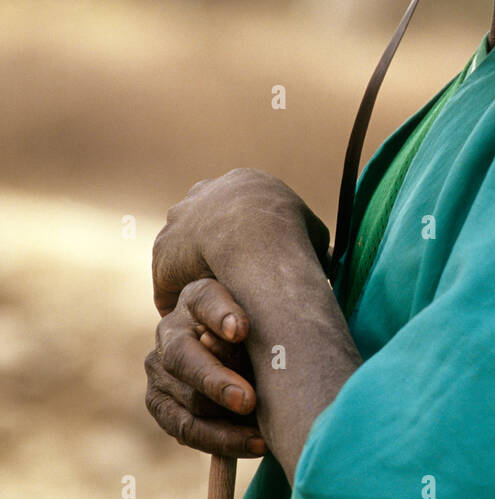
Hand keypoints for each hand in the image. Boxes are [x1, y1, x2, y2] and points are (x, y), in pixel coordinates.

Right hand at [145, 278, 267, 457]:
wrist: (226, 348)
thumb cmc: (253, 333)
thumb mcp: (256, 321)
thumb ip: (253, 332)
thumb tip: (241, 340)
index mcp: (197, 297)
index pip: (207, 300)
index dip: (222, 315)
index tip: (240, 331)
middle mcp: (170, 329)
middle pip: (183, 356)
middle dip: (217, 382)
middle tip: (248, 401)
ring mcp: (158, 367)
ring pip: (187, 400)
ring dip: (224, 424)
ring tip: (261, 436)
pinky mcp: (158, 402)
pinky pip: (186, 429)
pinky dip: (220, 442)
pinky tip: (254, 444)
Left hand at [152, 168, 329, 314]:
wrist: (252, 236)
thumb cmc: (290, 233)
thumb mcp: (314, 233)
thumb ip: (313, 244)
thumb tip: (325, 261)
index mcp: (242, 182)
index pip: (238, 207)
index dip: (246, 235)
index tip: (253, 260)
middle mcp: (206, 192)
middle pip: (205, 220)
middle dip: (215, 246)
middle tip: (231, 280)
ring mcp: (181, 218)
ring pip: (185, 247)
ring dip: (196, 270)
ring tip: (214, 305)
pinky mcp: (164, 247)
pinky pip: (170, 276)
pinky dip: (183, 294)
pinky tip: (197, 316)